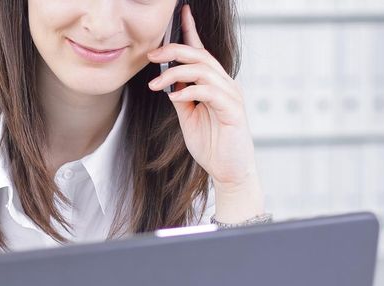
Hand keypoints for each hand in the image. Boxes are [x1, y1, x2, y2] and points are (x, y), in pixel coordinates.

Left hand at [146, 4, 255, 192]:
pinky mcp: (233, 111)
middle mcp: (225, 85)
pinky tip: (174, 97)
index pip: (202, 51)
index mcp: (214, 83)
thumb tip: (167, 79)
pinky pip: (210, 92)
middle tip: (151, 56)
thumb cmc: (211, 144)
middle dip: (174, 50)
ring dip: (176, 73)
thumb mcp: (188, 116)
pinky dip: (189, 91)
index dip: (191, 31)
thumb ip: (181, 95)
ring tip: (155, 85)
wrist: (229, 171)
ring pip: (204, 70)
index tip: (181, 13)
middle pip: (200, 55)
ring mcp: (231, 96)